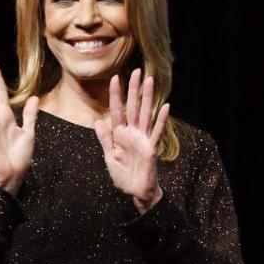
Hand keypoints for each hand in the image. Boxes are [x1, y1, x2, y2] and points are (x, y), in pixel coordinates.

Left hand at [93, 70, 169, 213]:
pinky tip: (165, 107)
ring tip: (150, 81)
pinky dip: (161, 120)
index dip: (116, 95)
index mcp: (120, 135)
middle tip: (136, 71)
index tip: (114, 78)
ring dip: (148, 98)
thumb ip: (104, 139)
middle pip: (133, 107)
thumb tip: (98, 121)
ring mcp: (143, 139)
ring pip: (145, 114)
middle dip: (133, 90)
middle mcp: (133, 133)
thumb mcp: (109, 157)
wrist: (135, 192)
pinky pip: (156, 132)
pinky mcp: (152, 148)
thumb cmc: (123, 176)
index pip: (117, 110)